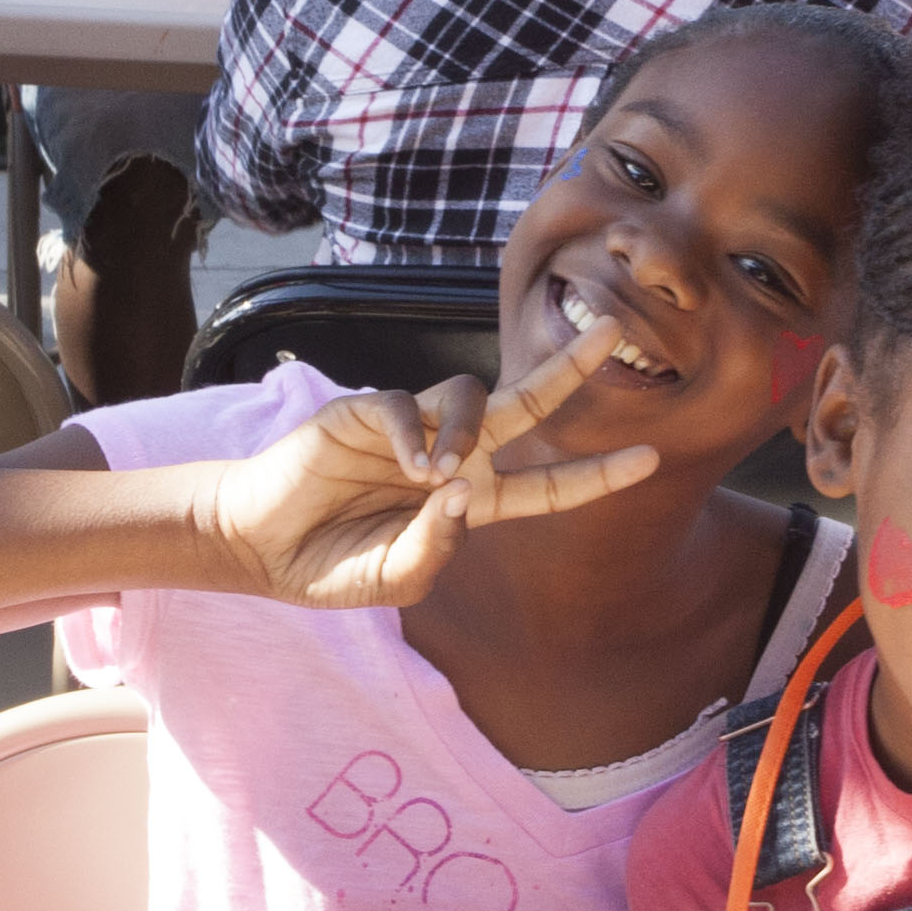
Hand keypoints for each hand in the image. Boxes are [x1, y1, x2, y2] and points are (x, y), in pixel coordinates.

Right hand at [205, 315, 658, 608]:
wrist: (260, 546)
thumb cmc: (331, 566)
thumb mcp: (394, 579)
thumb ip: (433, 549)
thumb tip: (460, 492)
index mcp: (472, 500)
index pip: (547, 486)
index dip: (596, 474)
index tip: (651, 458)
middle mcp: (454, 456)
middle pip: (527, 404)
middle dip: (570, 368)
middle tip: (614, 331)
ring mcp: (413, 429)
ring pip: (470, 395)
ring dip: (469, 430)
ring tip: (438, 475)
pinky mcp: (366, 412)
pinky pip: (404, 405)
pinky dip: (413, 433)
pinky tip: (406, 467)